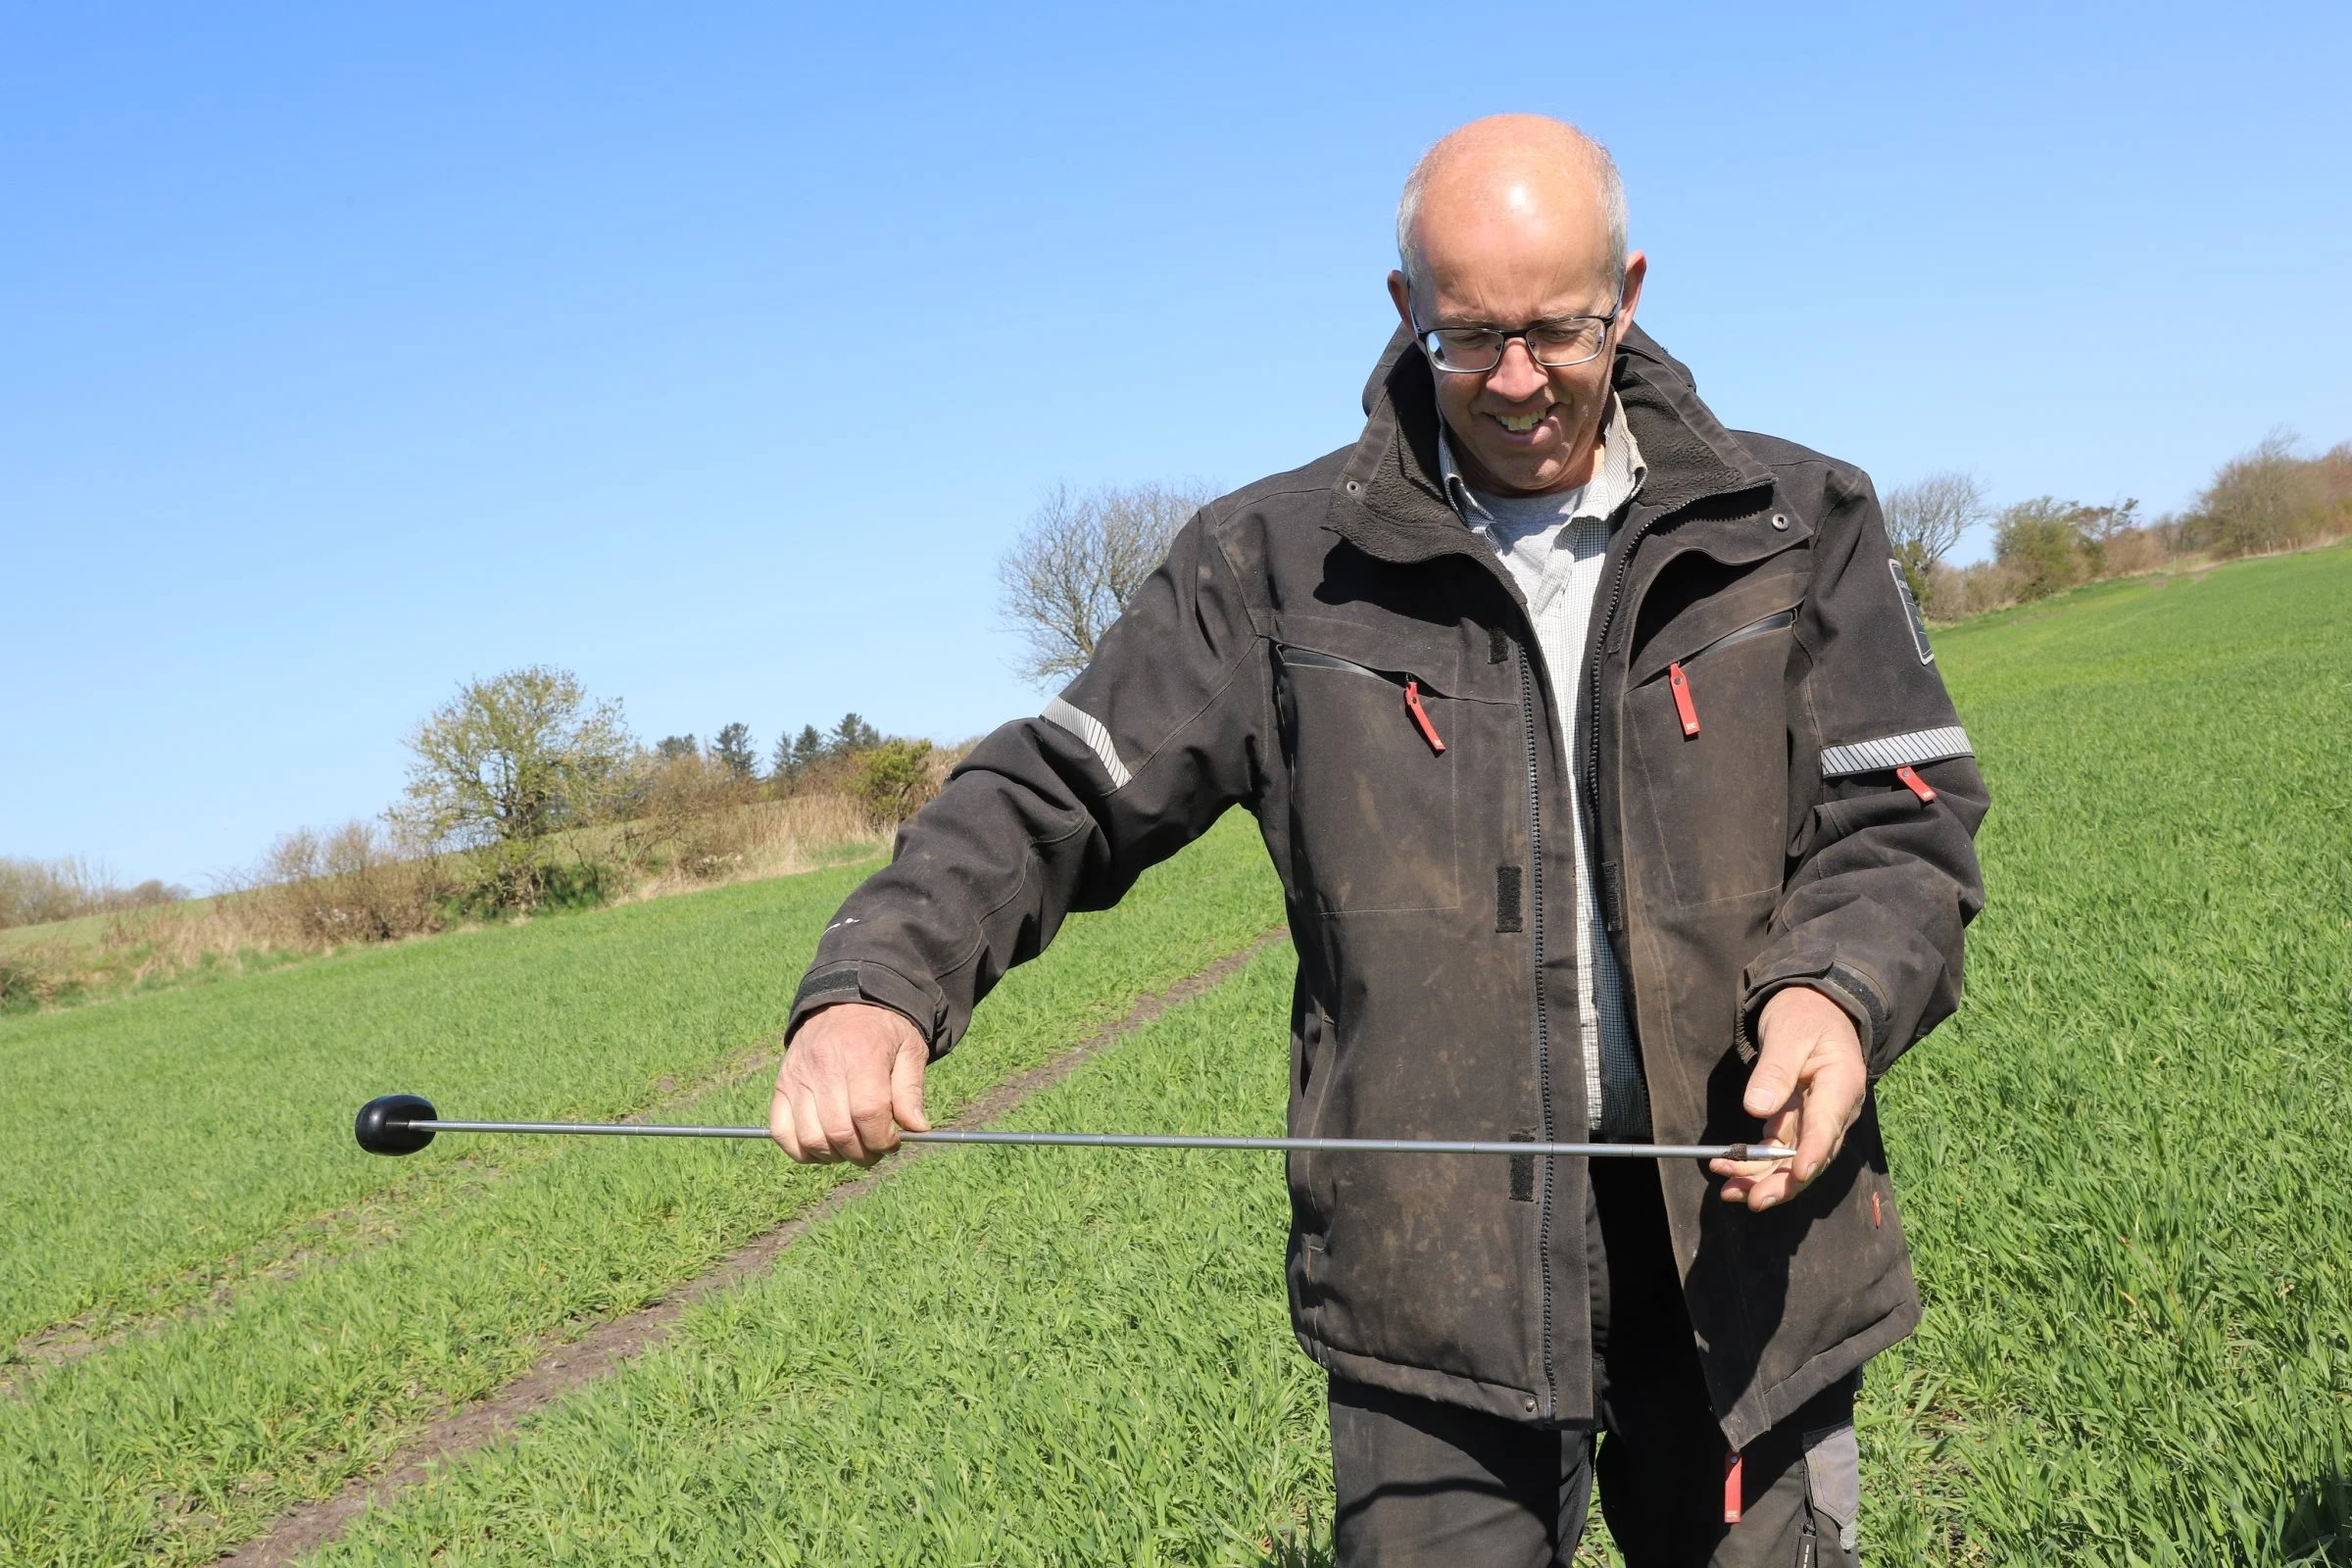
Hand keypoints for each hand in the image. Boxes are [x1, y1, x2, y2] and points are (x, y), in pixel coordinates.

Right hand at [768, 1002, 930, 1165]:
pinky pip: (781, 1131)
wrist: (847, 1000)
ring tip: (851, 1149)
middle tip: (875, 1151)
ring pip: (811, 1137)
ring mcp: (798, 1076)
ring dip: (835, 1156)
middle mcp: (824, 1065)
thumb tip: (917, 1130)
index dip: (883, 1140)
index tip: (893, 1143)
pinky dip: (801, 1150)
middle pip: (840, 1131)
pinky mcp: (781, 1084)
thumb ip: (911, 1092)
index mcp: (861, 1054)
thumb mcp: (909, 1051)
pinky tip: (823, 1147)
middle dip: (863, 1153)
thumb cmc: (883, 1030)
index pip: (868, 1113)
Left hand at [1709, 985, 1866, 1210]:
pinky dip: (1755, 1162)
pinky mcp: (1798, 1122)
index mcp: (1841, 1085)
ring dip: (1763, 1178)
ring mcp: (1816, 1119)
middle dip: (1783, 1182)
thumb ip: (1775, 1069)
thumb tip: (1757, 1108)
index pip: (1827, 1126)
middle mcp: (1834, 1110)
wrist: (1815, 1008)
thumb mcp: (1788, 1033)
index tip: (1797, 1175)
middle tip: (1753, 1199)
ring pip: (1793, 1160)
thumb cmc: (1805, 1015)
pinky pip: (1779, 1150)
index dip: (1813, 1154)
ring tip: (1729, 1191)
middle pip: (1813, 1156)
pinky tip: (1728, 1169)